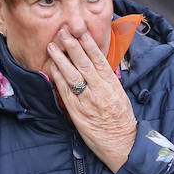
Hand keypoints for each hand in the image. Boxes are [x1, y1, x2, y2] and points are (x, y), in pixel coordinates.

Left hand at [46, 27, 137, 172]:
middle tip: (63, 31)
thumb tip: (95, 62)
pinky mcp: (76, 112)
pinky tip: (52, 68)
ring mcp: (87, 100)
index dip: (88, 43)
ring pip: (72, 74)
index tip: (81, 30)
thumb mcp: (119, 94)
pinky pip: (65, 91)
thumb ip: (107, 79)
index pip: (98, 58)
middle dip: (72, 45)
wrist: (121, 143)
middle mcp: (99, 89)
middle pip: (83, 62)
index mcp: (111, 83)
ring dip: (60, 58)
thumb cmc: (121, 118)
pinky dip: (58, 78)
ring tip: (52, 46)